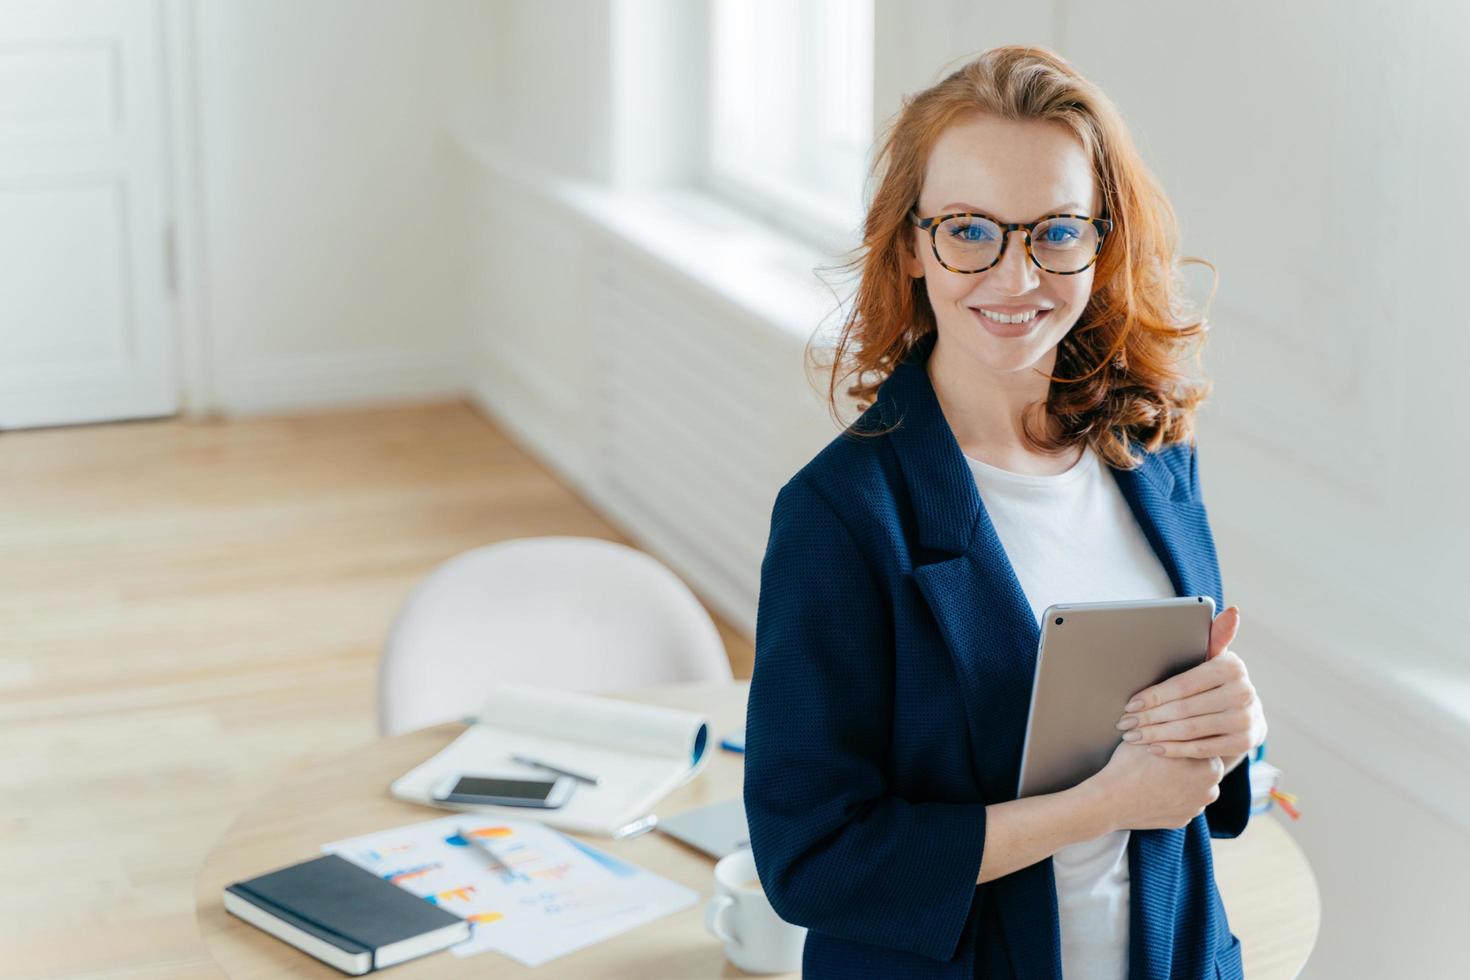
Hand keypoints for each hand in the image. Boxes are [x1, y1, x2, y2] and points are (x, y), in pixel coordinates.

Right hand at [1087, 740, 1224, 831]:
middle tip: (1162, 754)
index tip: (1171, 736)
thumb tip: (1183, 715)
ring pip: (1192, 788)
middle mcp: (1210, 792)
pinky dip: (1169, 797)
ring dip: (1180, 780)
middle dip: (1186, 761)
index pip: (1204, 746)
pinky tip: (1153, 789)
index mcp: (1211, 768)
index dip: (1186, 738)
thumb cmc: (1132, 763)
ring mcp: (1195, 809)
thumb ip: (1175, 727)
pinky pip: (1179, 804)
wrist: (1111, 800)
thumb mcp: (1154, 736)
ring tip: (1156, 772)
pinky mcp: (1180, 821)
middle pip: (1202, 769)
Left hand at [1114, 606, 1266, 763]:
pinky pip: (1201, 749)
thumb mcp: (1213, 659)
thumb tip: (1231, 611)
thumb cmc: (1215, 682)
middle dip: (1148, 717)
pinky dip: (1174, 749)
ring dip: (1156, 735)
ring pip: (1189, 730)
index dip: (1152, 696)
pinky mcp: (1244, 744)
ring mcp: (1245, 720)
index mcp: (1231, 667)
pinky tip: (1154, 748)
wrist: (1246, 714)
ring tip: (1133, 737)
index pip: (1182, 684)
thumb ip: (1214, 638)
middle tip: (1124, 724)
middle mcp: (1244, 693)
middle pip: (1183, 709)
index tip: (1129, 704)